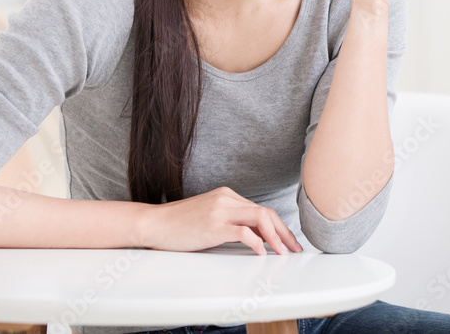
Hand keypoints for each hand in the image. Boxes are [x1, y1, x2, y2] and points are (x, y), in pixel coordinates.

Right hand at [144, 186, 303, 255]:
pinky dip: (256, 243)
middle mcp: (227, 199)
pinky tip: (260, 253)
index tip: (289, 241)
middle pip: (266, 213)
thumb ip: (232, 222)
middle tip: (295, 249)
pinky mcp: (213, 225)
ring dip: (276, 237)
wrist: (154, 223)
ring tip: (283, 253)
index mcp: (228, 196)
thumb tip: (256, 237)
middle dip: (284, 232)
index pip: (262, 210)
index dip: (279, 227)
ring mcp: (220, 210)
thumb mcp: (210, 218)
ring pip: (259, 218)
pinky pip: (243, 232)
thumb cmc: (179, 225)